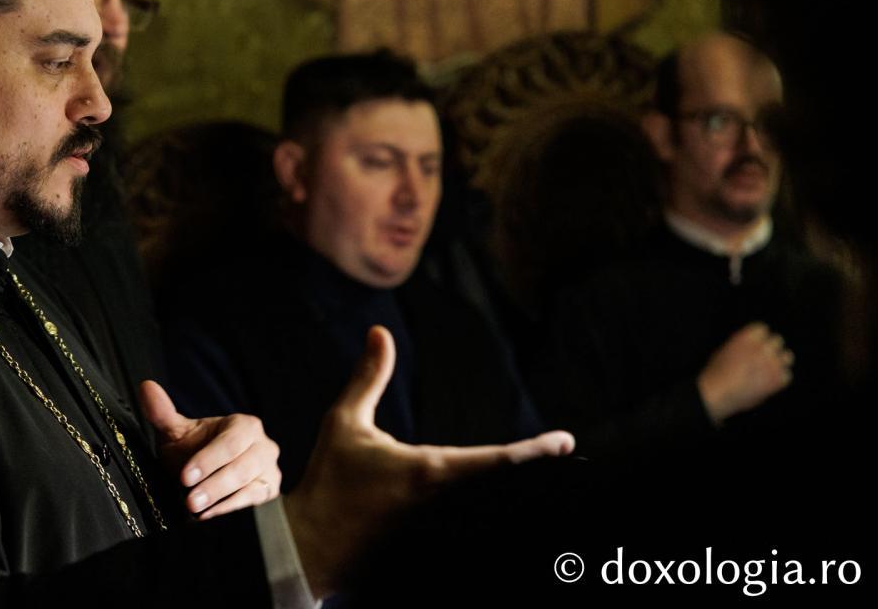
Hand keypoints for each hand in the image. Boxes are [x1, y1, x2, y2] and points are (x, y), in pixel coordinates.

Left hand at [138, 380, 281, 518]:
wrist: (208, 469)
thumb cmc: (194, 448)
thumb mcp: (177, 432)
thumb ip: (163, 412)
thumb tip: (146, 386)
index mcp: (244, 425)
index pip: (230, 442)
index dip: (208, 460)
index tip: (185, 476)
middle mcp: (262, 445)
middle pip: (242, 466)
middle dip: (214, 484)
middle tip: (190, 501)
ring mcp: (268, 469)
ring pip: (250, 485)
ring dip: (221, 499)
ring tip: (197, 510)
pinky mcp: (269, 490)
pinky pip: (255, 500)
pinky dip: (231, 509)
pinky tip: (209, 516)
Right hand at [283, 326, 574, 597]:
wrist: (311, 544)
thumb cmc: (329, 480)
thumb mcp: (345, 422)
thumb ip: (369, 377)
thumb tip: (381, 332)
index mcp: (429, 471)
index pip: (496, 461)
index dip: (534, 451)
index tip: (564, 441)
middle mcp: (442, 504)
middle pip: (504, 489)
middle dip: (536, 474)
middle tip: (566, 457)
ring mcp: (438, 531)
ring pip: (489, 509)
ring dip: (515, 494)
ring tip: (547, 477)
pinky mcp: (430, 546)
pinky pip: (466, 526)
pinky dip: (487, 510)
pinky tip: (505, 500)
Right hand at [697, 322, 793, 424]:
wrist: (718, 393)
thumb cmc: (715, 373)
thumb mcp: (725, 350)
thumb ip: (742, 345)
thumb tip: (753, 347)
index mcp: (747, 337)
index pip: (762, 328)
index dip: (759, 337)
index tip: (755, 345)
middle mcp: (763, 347)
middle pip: (777, 340)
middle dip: (771, 348)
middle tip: (762, 358)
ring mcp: (772, 364)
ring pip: (788, 356)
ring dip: (780, 361)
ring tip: (769, 370)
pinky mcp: (778, 380)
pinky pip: (787, 375)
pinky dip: (779, 379)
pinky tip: (768, 383)